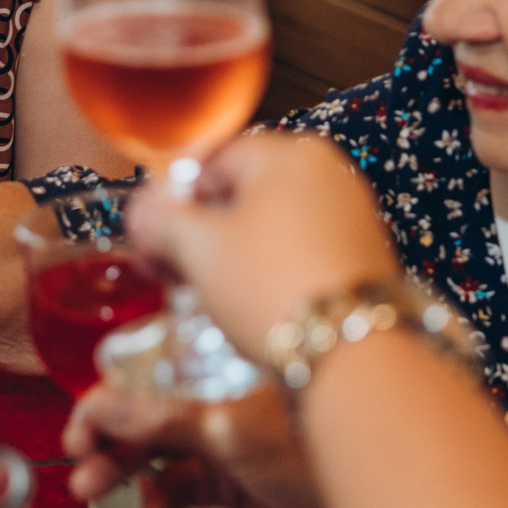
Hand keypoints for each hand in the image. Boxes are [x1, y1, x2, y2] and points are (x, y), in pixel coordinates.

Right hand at [65, 383, 338, 507]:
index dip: (107, 393)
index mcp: (228, 354)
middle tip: (80, 466)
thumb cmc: (331, 449)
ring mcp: (235, 434)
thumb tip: (101, 407)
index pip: (149, 363)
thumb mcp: (234, 431)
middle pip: (148, 407)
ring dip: (127, 472)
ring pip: (162, 448)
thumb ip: (164, 420)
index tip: (78, 429)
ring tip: (97, 494)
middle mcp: (227, 388)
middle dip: (108, 437)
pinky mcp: (242, 477)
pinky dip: (164, 503)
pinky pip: (186, 485)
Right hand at [128, 131, 400, 357]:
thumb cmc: (272, 288)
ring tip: (208, 292)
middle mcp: (328, 172)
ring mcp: (351, 214)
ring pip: (272, 222)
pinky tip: (251, 301)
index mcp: (290, 152)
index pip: (211, 160)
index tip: (151, 240)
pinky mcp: (363, 255)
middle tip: (172, 270)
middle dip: (202, 230)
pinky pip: (301, 248)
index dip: (172, 202)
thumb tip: (144, 213)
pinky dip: (271, 266)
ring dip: (234, 251)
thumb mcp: (200, 251)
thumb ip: (163, 221)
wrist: (353, 355)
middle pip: (244, 190)